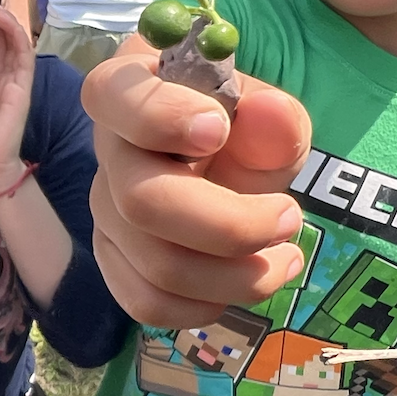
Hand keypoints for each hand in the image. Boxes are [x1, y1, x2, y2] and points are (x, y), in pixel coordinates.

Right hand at [82, 39, 312, 326]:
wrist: (227, 171)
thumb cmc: (241, 130)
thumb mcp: (268, 116)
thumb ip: (274, 117)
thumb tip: (271, 112)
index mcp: (129, 90)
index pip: (112, 96)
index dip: (161, 116)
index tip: (219, 131)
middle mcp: (105, 153)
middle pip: (142, 202)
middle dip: (230, 225)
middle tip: (291, 217)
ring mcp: (105, 212)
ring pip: (157, 265)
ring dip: (236, 275)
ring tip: (287, 258)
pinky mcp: (116, 261)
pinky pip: (148, 302)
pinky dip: (206, 305)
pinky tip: (244, 282)